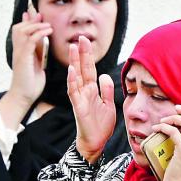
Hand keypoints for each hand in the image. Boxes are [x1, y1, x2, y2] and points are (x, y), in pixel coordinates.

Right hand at [7, 10, 51, 104]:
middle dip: (31, 20)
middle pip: (19, 27)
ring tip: (47, 25)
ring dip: (36, 25)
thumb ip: (38, 50)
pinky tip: (48, 31)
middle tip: (42, 17)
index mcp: (21, 50)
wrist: (24, 96)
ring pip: (22, 31)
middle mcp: (18, 50)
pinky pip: (30, 40)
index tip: (35, 12)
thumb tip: (42, 38)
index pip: (20, 30)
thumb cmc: (31, 82)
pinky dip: (39, 33)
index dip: (27, 20)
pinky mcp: (23, 58)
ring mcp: (19, 53)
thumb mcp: (36, 62)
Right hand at [67, 36, 116, 162]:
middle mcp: (85, 92)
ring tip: (73, 48)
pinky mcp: (79, 108)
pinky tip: (71, 71)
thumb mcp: (109, 105)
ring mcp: (80, 99)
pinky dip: (72, 82)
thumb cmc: (100, 126)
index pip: (90, 69)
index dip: (88, 55)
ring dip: (74, 63)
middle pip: (82, 69)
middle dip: (82, 53)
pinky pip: (74, 93)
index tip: (86, 41)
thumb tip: (105, 75)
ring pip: (76, 77)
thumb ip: (106, 90)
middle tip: (80, 37)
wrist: (96, 143)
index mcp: (92, 90)